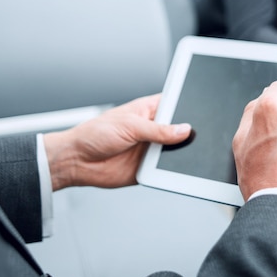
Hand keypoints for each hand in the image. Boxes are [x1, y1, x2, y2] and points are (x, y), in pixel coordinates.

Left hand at [43, 94, 191, 190]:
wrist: (77, 161)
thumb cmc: (95, 134)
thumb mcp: (130, 125)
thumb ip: (159, 129)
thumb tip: (184, 129)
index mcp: (149, 110)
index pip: (176, 105)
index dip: (188, 108)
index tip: (199, 113)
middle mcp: (153, 129)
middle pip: (180, 129)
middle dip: (187, 133)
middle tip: (192, 136)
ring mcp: (152, 148)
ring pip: (176, 151)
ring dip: (179, 153)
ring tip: (178, 153)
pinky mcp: (149, 168)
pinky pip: (166, 170)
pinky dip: (169, 170)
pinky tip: (167, 168)